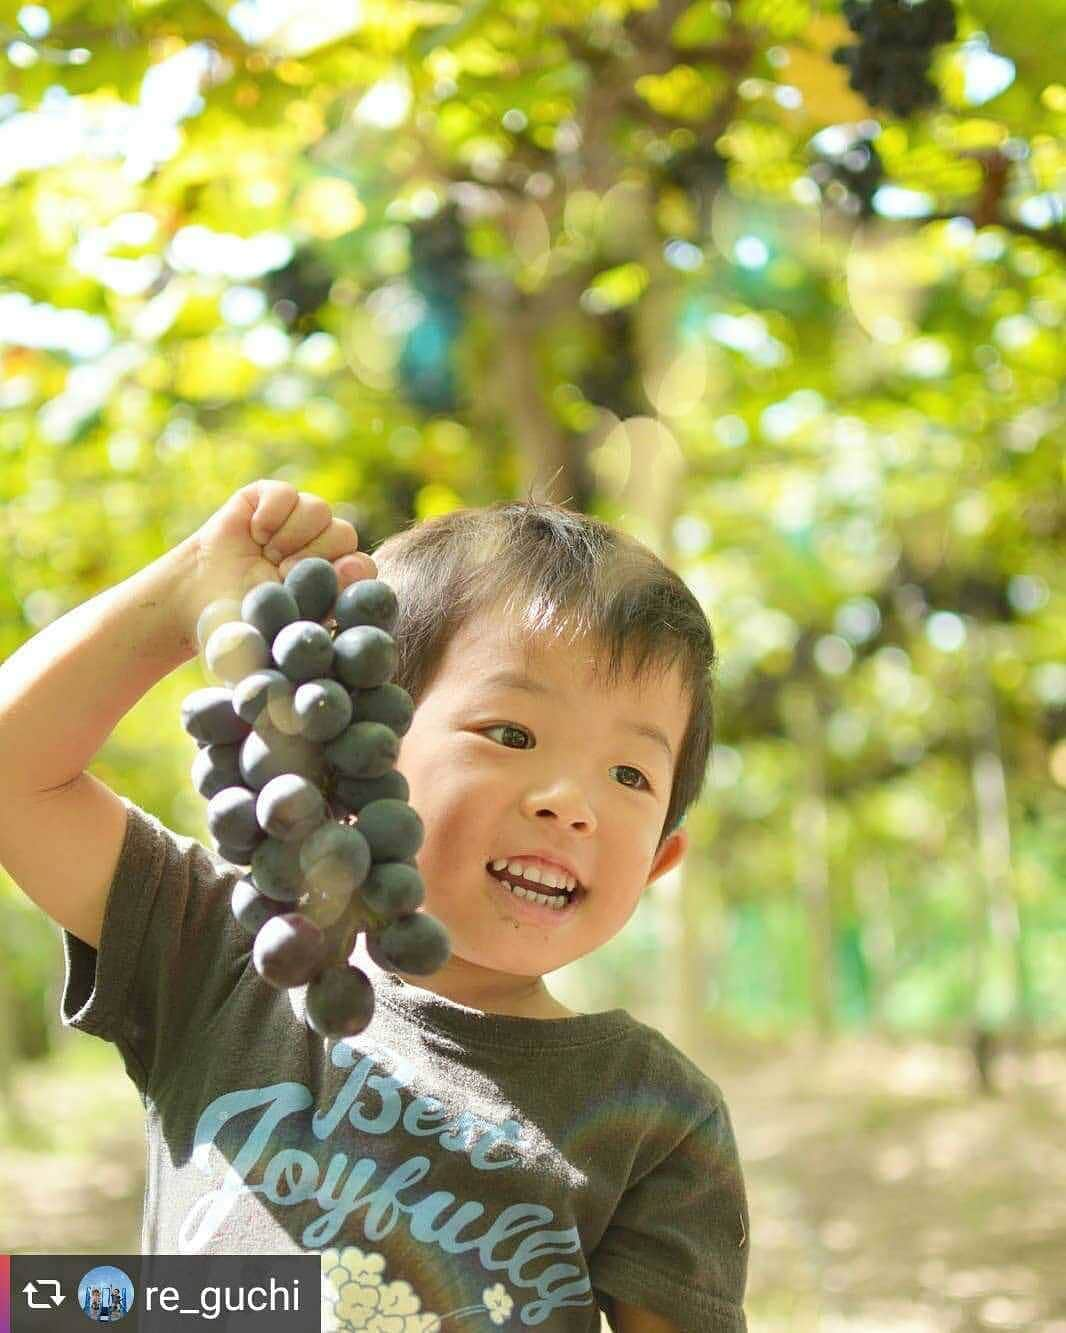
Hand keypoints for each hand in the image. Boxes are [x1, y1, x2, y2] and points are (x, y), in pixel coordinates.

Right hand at [184, 479, 377, 638]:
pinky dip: (270, 515)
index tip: (334, 579)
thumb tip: (348, 595)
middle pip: (345, 534)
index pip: (363, 568)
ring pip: (319, 510)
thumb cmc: (243, 620)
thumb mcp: (282, 631)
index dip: (352, 572)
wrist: (198, 598)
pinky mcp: (271, 498)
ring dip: (289, 537)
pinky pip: (287, 494)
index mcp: (333, 581)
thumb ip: (319, 623)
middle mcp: (321, 546)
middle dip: (312, 556)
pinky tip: (254, 534)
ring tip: (266, 555)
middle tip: (282, 573)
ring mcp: (298, 519)